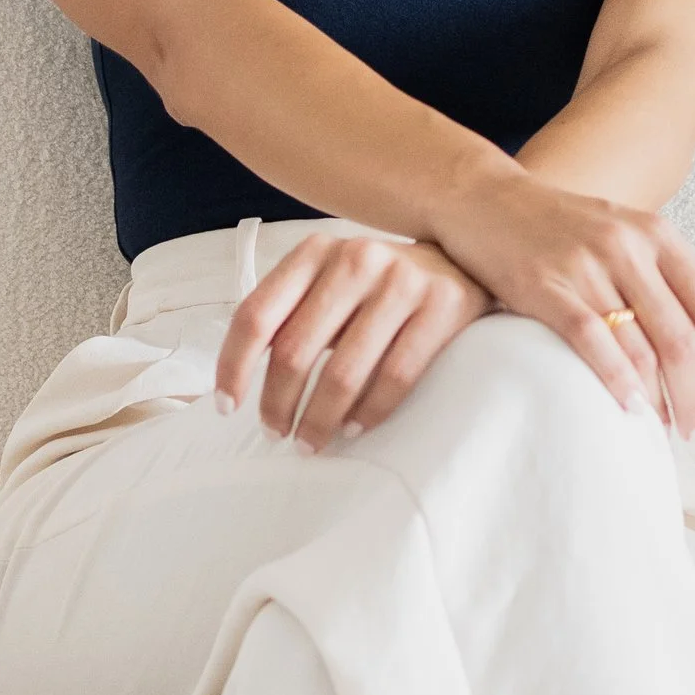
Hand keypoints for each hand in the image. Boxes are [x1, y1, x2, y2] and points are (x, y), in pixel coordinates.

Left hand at [215, 229, 490, 442]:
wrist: (467, 259)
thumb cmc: (380, 286)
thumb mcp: (330, 282)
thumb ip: (291, 313)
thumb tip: (240, 382)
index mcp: (314, 252)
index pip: (256, 315)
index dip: (234, 367)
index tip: (227, 407)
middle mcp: (355, 259)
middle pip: (294, 351)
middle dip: (278, 404)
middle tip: (276, 434)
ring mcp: (402, 281)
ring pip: (343, 372)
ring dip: (320, 419)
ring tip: (311, 442)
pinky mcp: (444, 305)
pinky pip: (396, 376)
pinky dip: (370, 412)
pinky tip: (356, 428)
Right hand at [433, 171, 694, 435]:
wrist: (482, 197)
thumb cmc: (555, 230)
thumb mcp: (622, 242)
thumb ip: (666, 291)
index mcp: (658, 237)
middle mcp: (629, 247)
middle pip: (682, 338)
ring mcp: (586, 264)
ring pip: (641, 346)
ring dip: (658, 398)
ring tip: (662, 428)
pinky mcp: (544, 284)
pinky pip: (591, 339)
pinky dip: (615, 379)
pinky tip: (628, 407)